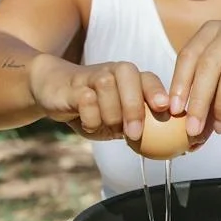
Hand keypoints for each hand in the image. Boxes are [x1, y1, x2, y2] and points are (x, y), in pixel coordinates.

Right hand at [28, 56, 169, 141]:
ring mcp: (93, 76)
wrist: (54, 91)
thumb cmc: (93, 109)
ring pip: (108, 87)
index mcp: (131, 78)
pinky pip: (86, 99)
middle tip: (135, 134)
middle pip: (130, 78)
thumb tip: (166, 149)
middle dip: (134, 108)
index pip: (149, 79)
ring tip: (107, 127)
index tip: (164, 109)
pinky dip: (90, 118)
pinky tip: (89, 124)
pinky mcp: (73, 86)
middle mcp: (115, 72)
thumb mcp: (117, 120)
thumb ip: (138, 128)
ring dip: (110, 115)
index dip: (157, 92)